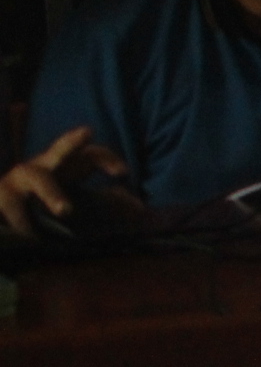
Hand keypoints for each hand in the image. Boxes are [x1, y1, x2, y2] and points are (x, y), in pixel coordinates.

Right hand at [0, 128, 133, 238]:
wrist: (4, 223)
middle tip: (86, 132)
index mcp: (65, 169)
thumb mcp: (79, 206)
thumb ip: (108, 204)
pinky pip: (11, 204)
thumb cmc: (45, 210)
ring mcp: (18, 181)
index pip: (90, 155)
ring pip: (37, 179)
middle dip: (71, 142)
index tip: (123, 173)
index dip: (107, 158)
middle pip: (58, 151)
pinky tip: (30, 234)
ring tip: (67, 211)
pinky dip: (22, 220)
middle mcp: (42, 169)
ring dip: (52, 193)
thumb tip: (141, 207)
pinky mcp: (1, 196)